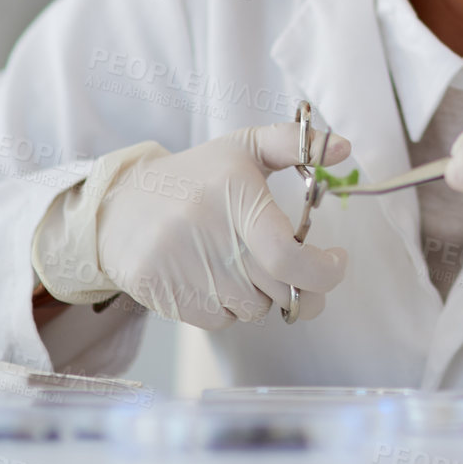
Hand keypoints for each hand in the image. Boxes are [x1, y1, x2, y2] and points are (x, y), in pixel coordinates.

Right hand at [90, 125, 351, 328]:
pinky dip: (230, 307)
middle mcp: (209, 237)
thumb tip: (345, 147)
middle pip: (279, 291)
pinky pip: (222, 321)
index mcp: (234, 195)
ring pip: (254, 310)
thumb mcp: (243, 147)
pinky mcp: (167, 299)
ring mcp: (185, 272)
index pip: (287, 256)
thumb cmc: (195, 176)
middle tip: (304, 272)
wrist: (117, 207)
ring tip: (247, 264)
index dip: (323, 271)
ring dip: (264, 295)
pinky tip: (216, 276)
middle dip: (305, 289)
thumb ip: (295, 142)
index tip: (336, 260)